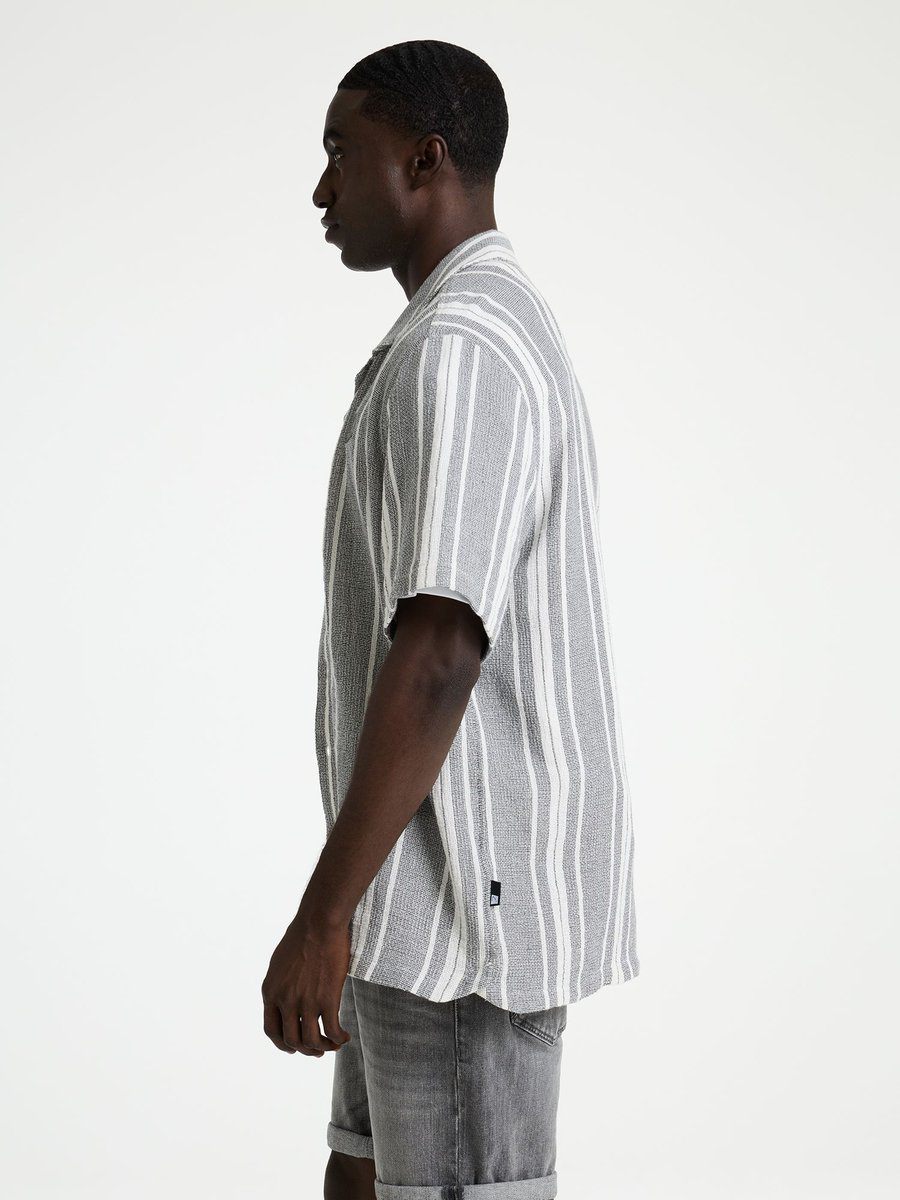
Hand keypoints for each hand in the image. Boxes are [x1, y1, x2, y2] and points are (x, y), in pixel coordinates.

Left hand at [261, 910, 351, 1056]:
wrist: (319, 922)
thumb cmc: (303, 934)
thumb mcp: (280, 962)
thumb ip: (281, 984)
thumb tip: (286, 996)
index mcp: (270, 991)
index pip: (271, 1030)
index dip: (282, 1044)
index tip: (294, 1047)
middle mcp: (284, 1001)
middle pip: (292, 1040)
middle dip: (306, 1050)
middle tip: (318, 1050)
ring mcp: (305, 1002)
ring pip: (311, 1041)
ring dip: (323, 1048)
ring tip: (334, 1045)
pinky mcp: (326, 999)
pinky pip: (331, 1031)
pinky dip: (338, 1039)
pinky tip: (345, 1037)